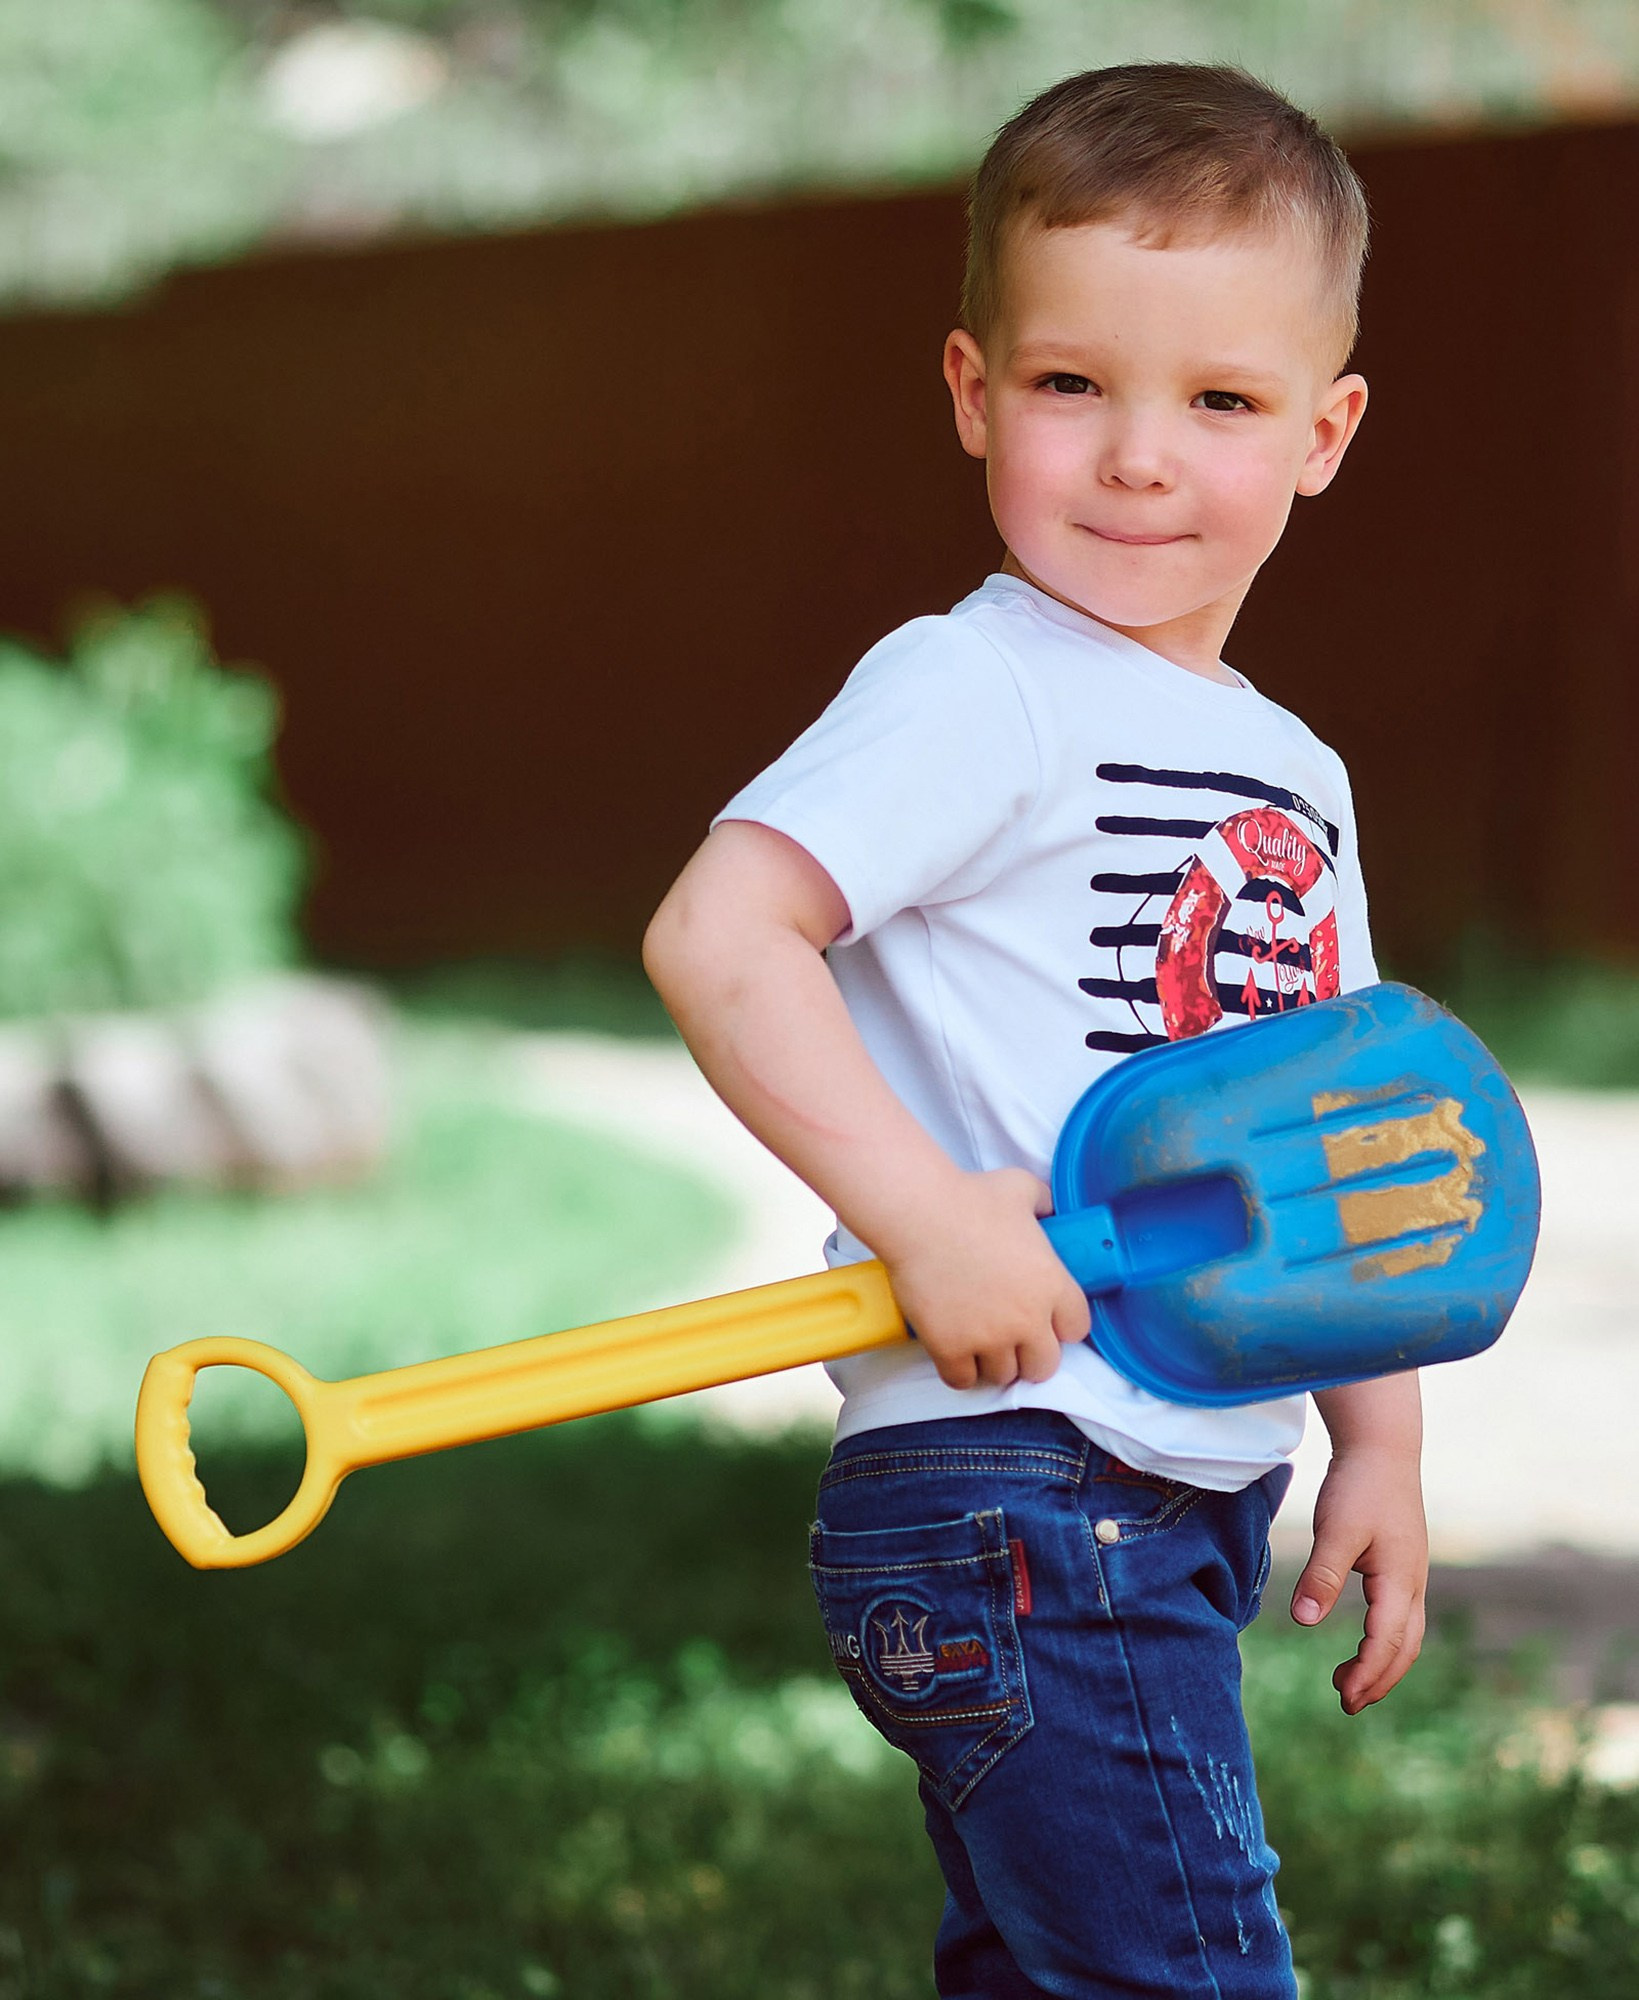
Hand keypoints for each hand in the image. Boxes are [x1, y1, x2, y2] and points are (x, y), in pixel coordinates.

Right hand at [877, 1167, 1091, 1390]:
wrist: (919, 1214)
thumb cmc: (969, 1197)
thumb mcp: (1021, 1188)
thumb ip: (1044, 1202)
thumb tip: (1048, 1207)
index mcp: (1052, 1284)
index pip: (1078, 1329)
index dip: (1062, 1326)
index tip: (1047, 1320)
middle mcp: (1027, 1319)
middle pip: (1044, 1366)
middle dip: (1031, 1356)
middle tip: (1014, 1341)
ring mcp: (988, 1338)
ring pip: (1003, 1376)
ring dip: (994, 1363)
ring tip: (980, 1344)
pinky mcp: (950, 1348)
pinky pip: (963, 1381)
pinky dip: (959, 1371)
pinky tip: (954, 1352)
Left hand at [1290, 1442, 1426, 1714]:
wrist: (1382, 1448)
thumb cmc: (1359, 1486)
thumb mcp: (1336, 1530)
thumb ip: (1322, 1576)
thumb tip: (1304, 1621)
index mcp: (1400, 1580)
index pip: (1387, 1642)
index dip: (1368, 1674)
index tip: (1344, 1697)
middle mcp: (1413, 1583)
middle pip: (1405, 1648)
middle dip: (1379, 1680)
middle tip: (1348, 1704)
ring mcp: (1412, 1574)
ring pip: (1407, 1634)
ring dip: (1383, 1663)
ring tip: (1349, 1682)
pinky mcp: (1402, 1564)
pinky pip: (1400, 1616)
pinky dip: (1385, 1640)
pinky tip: (1362, 1640)